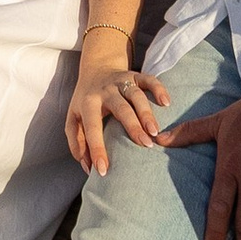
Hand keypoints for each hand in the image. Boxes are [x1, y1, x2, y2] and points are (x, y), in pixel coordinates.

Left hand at [65, 53, 169, 173]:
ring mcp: (121, 82)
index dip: (96, 150)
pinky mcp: (135, 75)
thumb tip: (87, 168)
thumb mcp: (74, 120)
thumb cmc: (86, 102)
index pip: (92, 128)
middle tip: (145, 145)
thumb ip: (77, 143)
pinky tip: (166, 103)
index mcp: (88, 103)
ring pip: (136, 95)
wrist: (96, 69)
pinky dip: (159, 89)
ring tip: (155, 131)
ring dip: (146, 113)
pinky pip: (149, 79)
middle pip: (120, 108)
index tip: (103, 170)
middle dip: (133, 126)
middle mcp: (105, 91)